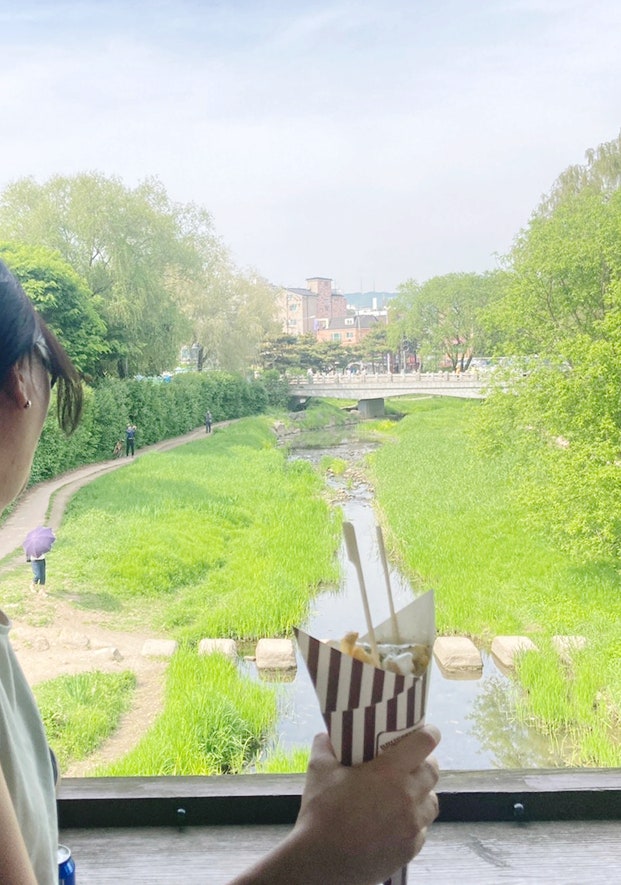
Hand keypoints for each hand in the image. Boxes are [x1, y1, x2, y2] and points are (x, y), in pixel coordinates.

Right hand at [229, 725, 439, 884]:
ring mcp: (412, 826)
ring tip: (406, 794)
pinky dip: (415, 822)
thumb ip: (325, 746)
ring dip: (423, 793)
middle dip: (425, 763)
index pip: (425, 743)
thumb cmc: (321, 812)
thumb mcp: (318, 770)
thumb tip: (326, 735)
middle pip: (433, 772)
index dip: (429, 733)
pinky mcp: (410, 849)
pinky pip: (422, 830)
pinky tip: (397, 822)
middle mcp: (408, 797)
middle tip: (411, 763)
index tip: (427, 731)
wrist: (322, 862)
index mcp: (390, 772)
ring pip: (432, 802)